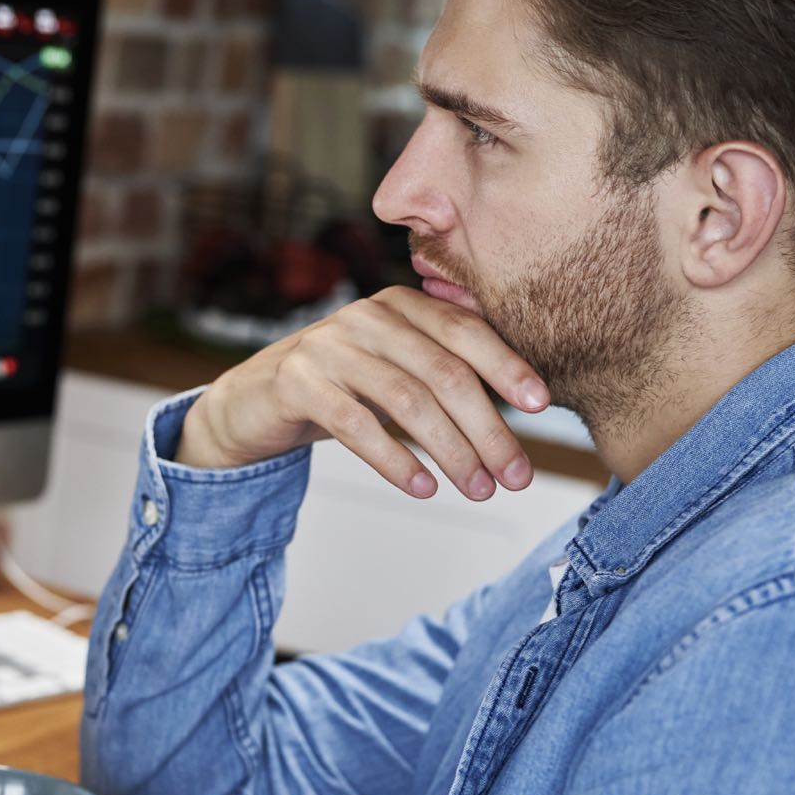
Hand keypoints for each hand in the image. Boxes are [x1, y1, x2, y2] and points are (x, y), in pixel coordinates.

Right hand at [176, 286, 549, 499]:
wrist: (253, 401)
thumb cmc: (341, 387)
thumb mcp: (395, 367)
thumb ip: (445, 366)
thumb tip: (528, 401)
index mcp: (399, 304)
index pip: (465, 331)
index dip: (507, 367)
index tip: (540, 407)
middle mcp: (365, 316)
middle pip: (442, 372)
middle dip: (487, 428)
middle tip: (515, 475)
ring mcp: (327, 347)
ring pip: (406, 401)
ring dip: (451, 452)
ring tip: (477, 490)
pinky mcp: (295, 382)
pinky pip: (355, 424)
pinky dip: (395, 460)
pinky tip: (422, 488)